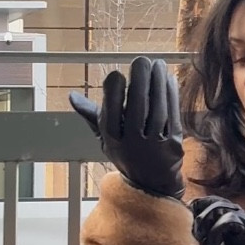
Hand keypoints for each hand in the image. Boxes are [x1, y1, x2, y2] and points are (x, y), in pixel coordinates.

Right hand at [70, 57, 184, 198]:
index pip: (110, 110)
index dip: (114, 90)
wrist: (152, 183)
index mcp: (112, 139)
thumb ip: (92, 115)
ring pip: (157, 108)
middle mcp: (132, 143)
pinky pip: (172, 114)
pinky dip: (171, 95)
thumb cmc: (126, 153)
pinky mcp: (173, 144)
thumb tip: (72, 96)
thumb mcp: (106, 138)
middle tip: (141, 60)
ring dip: (158, 82)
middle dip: (140, 78)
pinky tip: (169, 79)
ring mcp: (154, 145)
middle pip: (137, 105)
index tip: (118, 75)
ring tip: (157, 64)